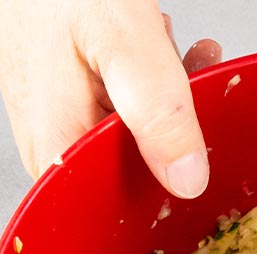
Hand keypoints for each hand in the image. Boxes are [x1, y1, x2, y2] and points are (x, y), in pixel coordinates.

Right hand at [0, 0, 219, 195]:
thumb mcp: (121, 42)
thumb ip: (156, 111)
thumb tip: (188, 178)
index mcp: (58, 151)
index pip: (127, 208)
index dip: (174, 185)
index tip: (201, 144)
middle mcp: (54, 143)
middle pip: (137, 170)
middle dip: (176, 128)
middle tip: (190, 79)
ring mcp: (61, 116)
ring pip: (136, 133)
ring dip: (167, 94)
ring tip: (173, 49)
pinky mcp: (69, 91)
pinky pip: (122, 102)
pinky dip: (150, 75)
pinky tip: (158, 43)